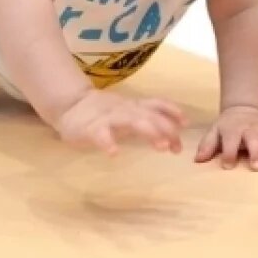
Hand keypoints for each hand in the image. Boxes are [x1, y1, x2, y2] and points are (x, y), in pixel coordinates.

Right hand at [54, 88, 186, 155]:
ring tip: (161, 147)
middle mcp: (125, 109)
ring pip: (132, 120)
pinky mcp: (90, 128)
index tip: (186, 124)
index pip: (156, 105)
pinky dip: (108, 143)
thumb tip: (177, 130)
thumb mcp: (129, 111)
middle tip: (176, 147)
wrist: (70, 104)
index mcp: (134, 106)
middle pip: (149, 115)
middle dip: (166, 128)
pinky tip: (115, 153)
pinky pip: (100, 135)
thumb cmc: (104, 112)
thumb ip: (149, 118)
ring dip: (149, 131)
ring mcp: (108, 117)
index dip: (172, 112)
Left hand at [194, 105, 257, 169]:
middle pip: (254, 140)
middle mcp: (251, 131)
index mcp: (234, 131)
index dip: (227, 153)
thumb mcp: (214, 132)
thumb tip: (198, 160)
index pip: (230, 142)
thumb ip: (207, 145)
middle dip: (256, 152)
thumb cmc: (227, 127)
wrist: (243, 109)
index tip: (227, 166)